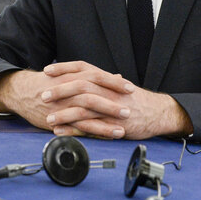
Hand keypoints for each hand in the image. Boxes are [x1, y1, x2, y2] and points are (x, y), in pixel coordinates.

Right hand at [0, 63, 133, 136]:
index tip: (130, 88)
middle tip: (129, 109)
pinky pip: (77, 126)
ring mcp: (63, 104)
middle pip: (94, 93)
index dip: (113, 83)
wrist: (23, 91)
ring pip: (86, 111)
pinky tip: (104, 136)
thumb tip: (117, 76)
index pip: (97, 76)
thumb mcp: (71, 74)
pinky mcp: (58, 119)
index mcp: (73, 75)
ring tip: (122, 128)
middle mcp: (68, 88)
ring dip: (105, 121)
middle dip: (113, 102)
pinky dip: (92, 131)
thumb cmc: (50, 82)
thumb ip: (95, 76)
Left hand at [42, 61, 192, 139]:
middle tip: (43, 94)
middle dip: (60, 90)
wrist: (157, 113)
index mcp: (107, 79)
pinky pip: (90, 128)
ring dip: (64, 113)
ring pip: (84, 108)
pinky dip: (74, 130)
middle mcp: (108, 90)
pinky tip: (61, 132)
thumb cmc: (135, 99)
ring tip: (48, 118)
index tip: (47, 70)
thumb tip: (85, 74)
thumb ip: (102, 80)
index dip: (64, 68)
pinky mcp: (113, 125)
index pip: (83, 67)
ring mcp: (111, 108)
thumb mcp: (118, 85)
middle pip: (81, 86)